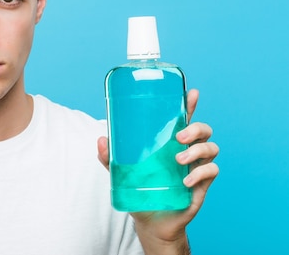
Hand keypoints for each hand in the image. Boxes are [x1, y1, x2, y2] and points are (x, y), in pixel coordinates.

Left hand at [97, 89, 219, 248]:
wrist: (151, 222)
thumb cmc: (139, 192)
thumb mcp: (121, 174)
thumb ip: (109, 158)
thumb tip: (101, 140)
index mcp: (169, 143)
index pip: (183, 119)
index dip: (190, 104)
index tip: (193, 93)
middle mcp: (186, 151)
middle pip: (203, 130)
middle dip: (196, 128)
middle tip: (179, 137)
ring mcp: (195, 167)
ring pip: (212, 147)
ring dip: (198, 150)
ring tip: (178, 161)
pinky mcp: (202, 184)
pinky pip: (212, 171)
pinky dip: (201, 173)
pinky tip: (186, 181)